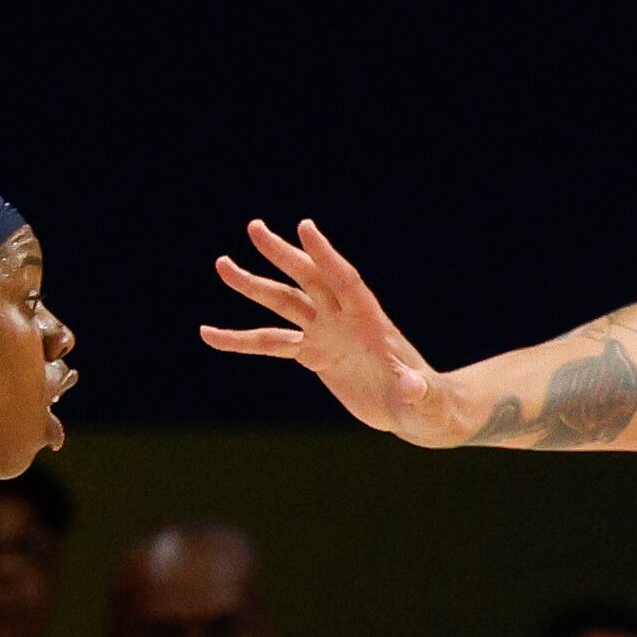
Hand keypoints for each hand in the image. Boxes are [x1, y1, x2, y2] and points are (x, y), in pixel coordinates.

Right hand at [205, 220, 468, 445]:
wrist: (414, 409)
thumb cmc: (426, 402)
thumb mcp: (424, 399)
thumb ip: (418, 391)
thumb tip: (412, 385)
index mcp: (371, 320)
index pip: (345, 280)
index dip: (326, 256)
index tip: (304, 227)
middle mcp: (344, 319)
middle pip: (308, 279)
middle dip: (282, 254)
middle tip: (254, 227)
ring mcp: (326, 334)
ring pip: (283, 303)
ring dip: (253, 285)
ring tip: (222, 264)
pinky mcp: (314, 354)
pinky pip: (271, 343)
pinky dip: (241, 339)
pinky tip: (210, 335)